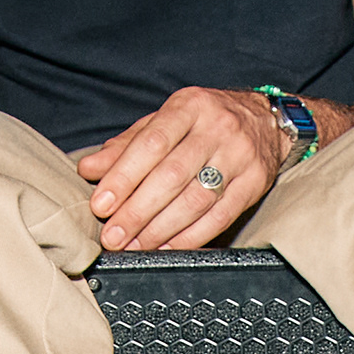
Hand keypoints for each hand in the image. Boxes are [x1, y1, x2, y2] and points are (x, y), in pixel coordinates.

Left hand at [78, 87, 286, 250]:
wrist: (265, 120)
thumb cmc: (205, 122)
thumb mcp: (165, 121)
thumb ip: (126, 145)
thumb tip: (88, 169)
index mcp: (189, 106)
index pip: (151, 143)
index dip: (123, 177)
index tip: (101, 204)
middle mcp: (218, 128)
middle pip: (172, 176)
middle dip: (137, 211)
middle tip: (113, 236)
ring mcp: (240, 156)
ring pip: (195, 200)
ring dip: (160, 230)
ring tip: (135, 246)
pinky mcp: (255, 183)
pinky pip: (219, 217)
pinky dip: (190, 237)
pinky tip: (167, 246)